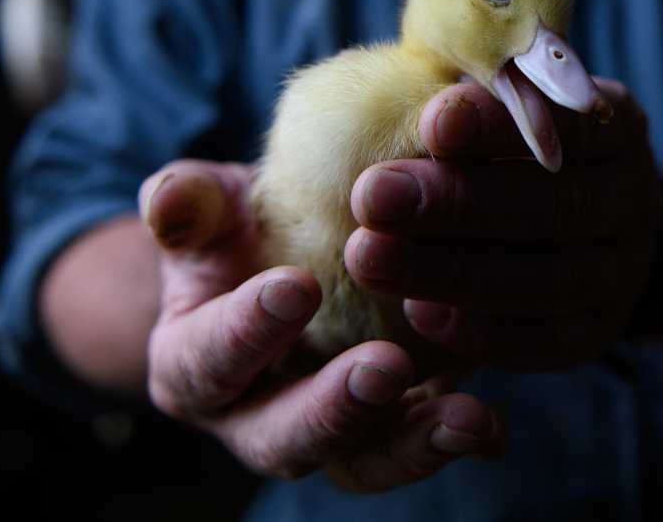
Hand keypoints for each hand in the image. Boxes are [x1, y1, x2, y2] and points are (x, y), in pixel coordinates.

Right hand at [139, 160, 504, 491]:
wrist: (279, 259)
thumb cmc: (236, 229)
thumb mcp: (208, 207)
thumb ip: (187, 202)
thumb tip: (170, 201)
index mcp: (193, 361)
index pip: (208, 360)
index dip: (246, 331)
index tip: (298, 288)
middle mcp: (251, 416)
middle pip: (284, 437)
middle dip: (335, 409)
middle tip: (385, 368)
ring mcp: (324, 431)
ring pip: (359, 460)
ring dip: (413, 443)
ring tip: (467, 419)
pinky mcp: (385, 427)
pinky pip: (413, 447)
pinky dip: (453, 438)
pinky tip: (492, 427)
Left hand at [345, 78, 658, 370]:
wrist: (597, 231)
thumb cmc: (523, 151)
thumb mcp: (516, 107)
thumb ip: (478, 101)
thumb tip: (399, 93)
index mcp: (617, 126)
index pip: (568, 125)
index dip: (500, 126)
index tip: (431, 121)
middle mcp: (632, 199)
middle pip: (553, 206)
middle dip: (457, 202)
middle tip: (371, 196)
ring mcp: (622, 272)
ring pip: (545, 279)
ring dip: (450, 270)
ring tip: (368, 257)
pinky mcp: (598, 332)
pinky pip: (544, 340)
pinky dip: (479, 330)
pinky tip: (415, 313)